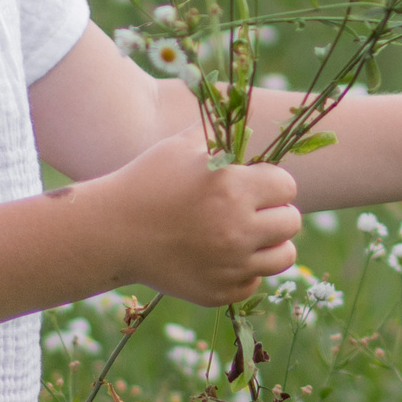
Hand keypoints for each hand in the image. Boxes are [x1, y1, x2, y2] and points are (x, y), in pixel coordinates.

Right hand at [104, 134, 301, 305]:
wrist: (110, 232)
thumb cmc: (146, 181)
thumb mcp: (182, 146)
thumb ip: (223, 132)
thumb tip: (253, 109)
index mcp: (234, 189)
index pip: (287, 186)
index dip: (272, 183)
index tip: (253, 184)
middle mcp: (238, 230)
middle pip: (291, 221)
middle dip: (275, 212)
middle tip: (251, 209)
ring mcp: (230, 266)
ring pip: (284, 256)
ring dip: (270, 243)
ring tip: (247, 234)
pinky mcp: (219, 292)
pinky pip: (254, 281)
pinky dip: (244, 271)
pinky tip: (222, 257)